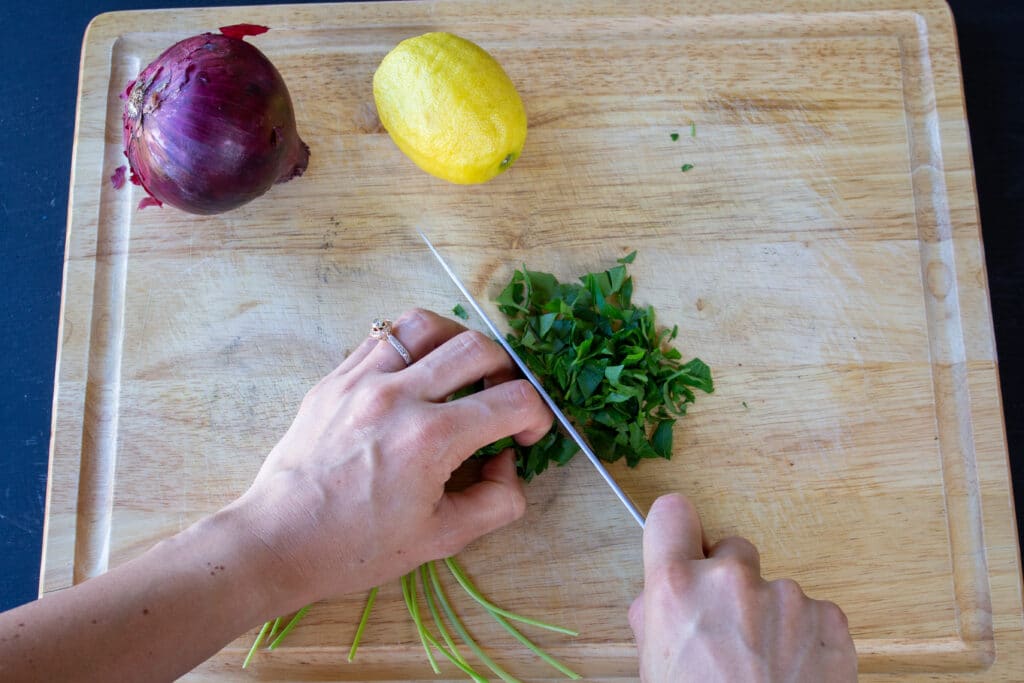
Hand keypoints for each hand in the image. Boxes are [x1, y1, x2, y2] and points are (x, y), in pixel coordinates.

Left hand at [231, 308, 552, 616]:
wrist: (278, 542)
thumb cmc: (356, 547)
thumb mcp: (442, 539)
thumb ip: (496, 500)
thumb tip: (507, 461)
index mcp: (430, 439)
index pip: (513, 399)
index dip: (537, 416)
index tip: (526, 435)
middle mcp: (398, 396)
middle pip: (477, 347)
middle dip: (507, 372)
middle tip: (499, 401)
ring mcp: (361, 380)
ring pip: (426, 324)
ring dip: (457, 341)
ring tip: (460, 372)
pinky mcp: (334, 378)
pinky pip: (384, 337)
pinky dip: (413, 346)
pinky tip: (416, 375)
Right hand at [628, 494, 856, 681]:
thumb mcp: (654, 668)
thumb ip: (657, 617)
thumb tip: (663, 597)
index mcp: (676, 588)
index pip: (672, 512)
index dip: (678, 531)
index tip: (684, 547)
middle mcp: (730, 580)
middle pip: (731, 550)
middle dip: (730, 583)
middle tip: (729, 633)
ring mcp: (786, 596)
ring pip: (774, 587)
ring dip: (771, 616)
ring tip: (766, 669)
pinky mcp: (829, 617)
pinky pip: (812, 611)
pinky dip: (805, 637)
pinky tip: (794, 674)